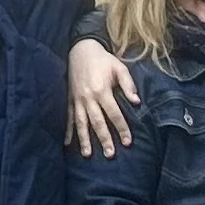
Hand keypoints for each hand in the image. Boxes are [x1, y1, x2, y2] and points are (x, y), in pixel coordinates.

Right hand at [65, 41, 139, 157]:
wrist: (80, 49)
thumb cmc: (102, 59)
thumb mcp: (119, 67)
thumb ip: (128, 85)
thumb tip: (137, 102)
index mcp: (102, 90)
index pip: (114, 114)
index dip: (122, 128)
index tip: (128, 142)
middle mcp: (88, 98)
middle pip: (97, 122)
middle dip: (104, 139)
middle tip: (110, 154)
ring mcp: (76, 99)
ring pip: (81, 123)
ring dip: (84, 139)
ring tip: (87, 154)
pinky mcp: (69, 99)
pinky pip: (68, 117)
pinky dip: (67, 130)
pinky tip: (68, 143)